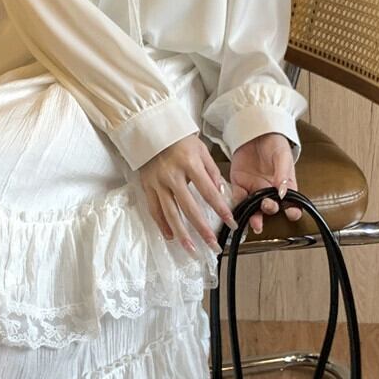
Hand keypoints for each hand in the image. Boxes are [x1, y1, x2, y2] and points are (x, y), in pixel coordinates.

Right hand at [139, 133, 238, 254]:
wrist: (150, 130)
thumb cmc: (178, 139)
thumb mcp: (201, 149)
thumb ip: (212, 171)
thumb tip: (220, 192)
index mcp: (189, 164)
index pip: (208, 192)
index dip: (221, 209)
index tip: (230, 223)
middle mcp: (173, 175)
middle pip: (190, 208)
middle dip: (203, 229)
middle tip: (213, 245)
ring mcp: (158, 183)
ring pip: (170, 213)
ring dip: (182, 234)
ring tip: (191, 249)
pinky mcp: (147, 187)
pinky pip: (155, 210)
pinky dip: (162, 224)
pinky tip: (171, 236)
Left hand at [229, 132, 303, 233]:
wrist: (255, 132)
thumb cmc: (274, 144)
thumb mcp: (282, 156)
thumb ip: (283, 174)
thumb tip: (284, 193)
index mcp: (285, 187)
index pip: (292, 204)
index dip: (293, 211)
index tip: (291, 212)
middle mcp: (270, 192)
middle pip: (271, 208)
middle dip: (270, 210)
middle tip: (268, 205)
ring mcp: (254, 190)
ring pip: (254, 209)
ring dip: (254, 218)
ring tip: (255, 223)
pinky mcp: (239, 186)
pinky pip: (237, 198)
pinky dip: (237, 205)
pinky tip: (238, 209)